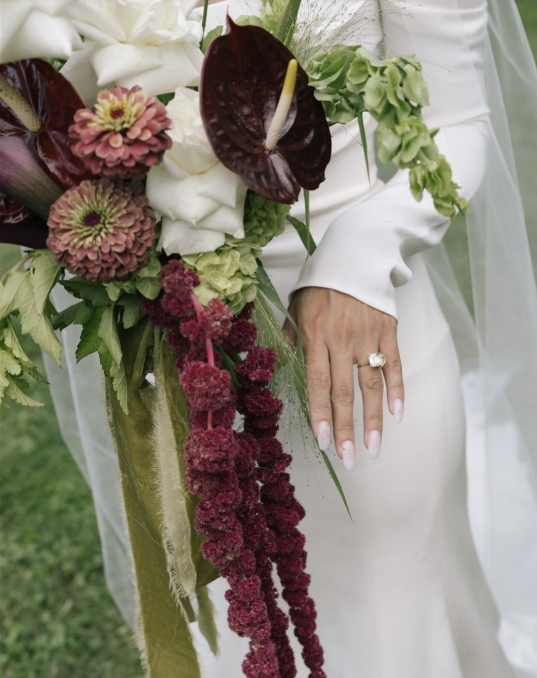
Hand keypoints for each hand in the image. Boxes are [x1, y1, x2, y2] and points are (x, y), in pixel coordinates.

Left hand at [283, 287, 403, 469]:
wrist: (355, 253)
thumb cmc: (320, 283)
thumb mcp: (295, 305)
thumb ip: (289, 337)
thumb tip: (280, 362)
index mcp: (315, 335)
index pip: (318, 382)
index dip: (321, 414)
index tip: (324, 442)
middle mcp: (342, 340)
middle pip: (344, 392)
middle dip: (345, 428)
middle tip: (347, 459)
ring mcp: (368, 336)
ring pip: (372, 385)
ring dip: (373, 419)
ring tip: (373, 449)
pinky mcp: (389, 330)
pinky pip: (395, 365)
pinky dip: (398, 390)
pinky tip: (397, 414)